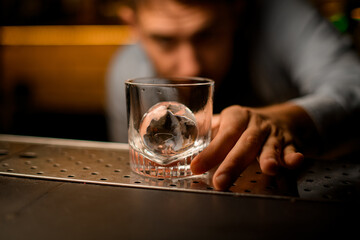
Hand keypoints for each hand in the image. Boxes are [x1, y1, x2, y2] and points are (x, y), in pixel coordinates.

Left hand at [190, 104, 315, 189]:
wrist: (280, 118)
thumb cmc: (245, 125)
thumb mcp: (226, 124)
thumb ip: (206, 137)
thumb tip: (175, 157)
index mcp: (236, 117)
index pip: (223, 135)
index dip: (210, 151)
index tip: (196, 167)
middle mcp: (255, 124)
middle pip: (244, 143)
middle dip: (233, 163)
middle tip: (221, 182)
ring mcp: (273, 133)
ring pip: (270, 145)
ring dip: (269, 156)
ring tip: (268, 168)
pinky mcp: (290, 143)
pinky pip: (292, 149)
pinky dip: (293, 157)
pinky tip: (295, 162)